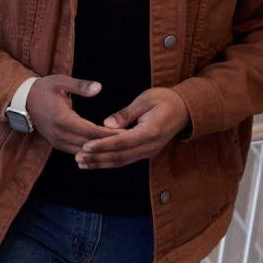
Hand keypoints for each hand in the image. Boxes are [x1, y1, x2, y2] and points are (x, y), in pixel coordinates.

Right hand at [26, 75, 120, 153]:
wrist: (24, 100)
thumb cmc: (45, 89)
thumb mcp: (62, 82)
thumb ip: (81, 86)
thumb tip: (99, 87)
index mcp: (62, 119)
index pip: (91, 131)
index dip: (109, 133)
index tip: (126, 132)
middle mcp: (60, 134)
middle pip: (90, 144)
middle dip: (109, 143)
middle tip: (129, 142)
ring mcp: (57, 141)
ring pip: (84, 151)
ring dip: (101, 150)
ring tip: (119, 147)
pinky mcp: (57, 144)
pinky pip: (77, 151)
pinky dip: (91, 151)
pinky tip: (104, 148)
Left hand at [76, 87, 190, 168]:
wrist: (184, 110)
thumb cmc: (165, 100)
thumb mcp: (146, 99)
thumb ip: (127, 113)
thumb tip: (107, 123)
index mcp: (151, 131)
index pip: (123, 142)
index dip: (103, 145)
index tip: (86, 146)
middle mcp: (150, 146)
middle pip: (120, 156)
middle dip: (98, 157)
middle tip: (78, 157)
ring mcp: (149, 151)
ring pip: (122, 161)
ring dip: (101, 163)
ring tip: (81, 162)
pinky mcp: (146, 152)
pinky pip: (125, 160)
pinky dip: (109, 162)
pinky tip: (94, 162)